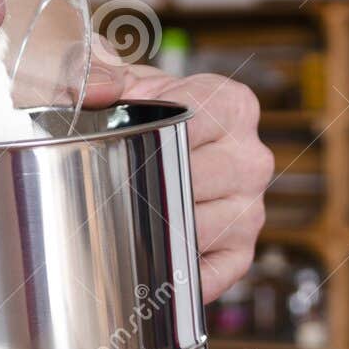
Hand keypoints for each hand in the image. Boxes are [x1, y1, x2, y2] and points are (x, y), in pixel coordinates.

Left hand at [85, 60, 274, 302]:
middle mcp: (251, 158)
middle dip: (139, 186)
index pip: (188, 123)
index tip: (115, 140)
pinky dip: (172, 276)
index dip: (142, 134)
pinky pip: (206, 276)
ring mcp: (251, 210)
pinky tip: (147, 261)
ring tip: (122, 218)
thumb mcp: (120, 81)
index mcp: (231, 105)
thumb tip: (97, 91)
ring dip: (150, 230)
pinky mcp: (242, 254)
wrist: (157, 154)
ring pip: (191, 230)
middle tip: (104, 186)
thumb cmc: (142, 116)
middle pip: (187, 181)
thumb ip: (96, 72)